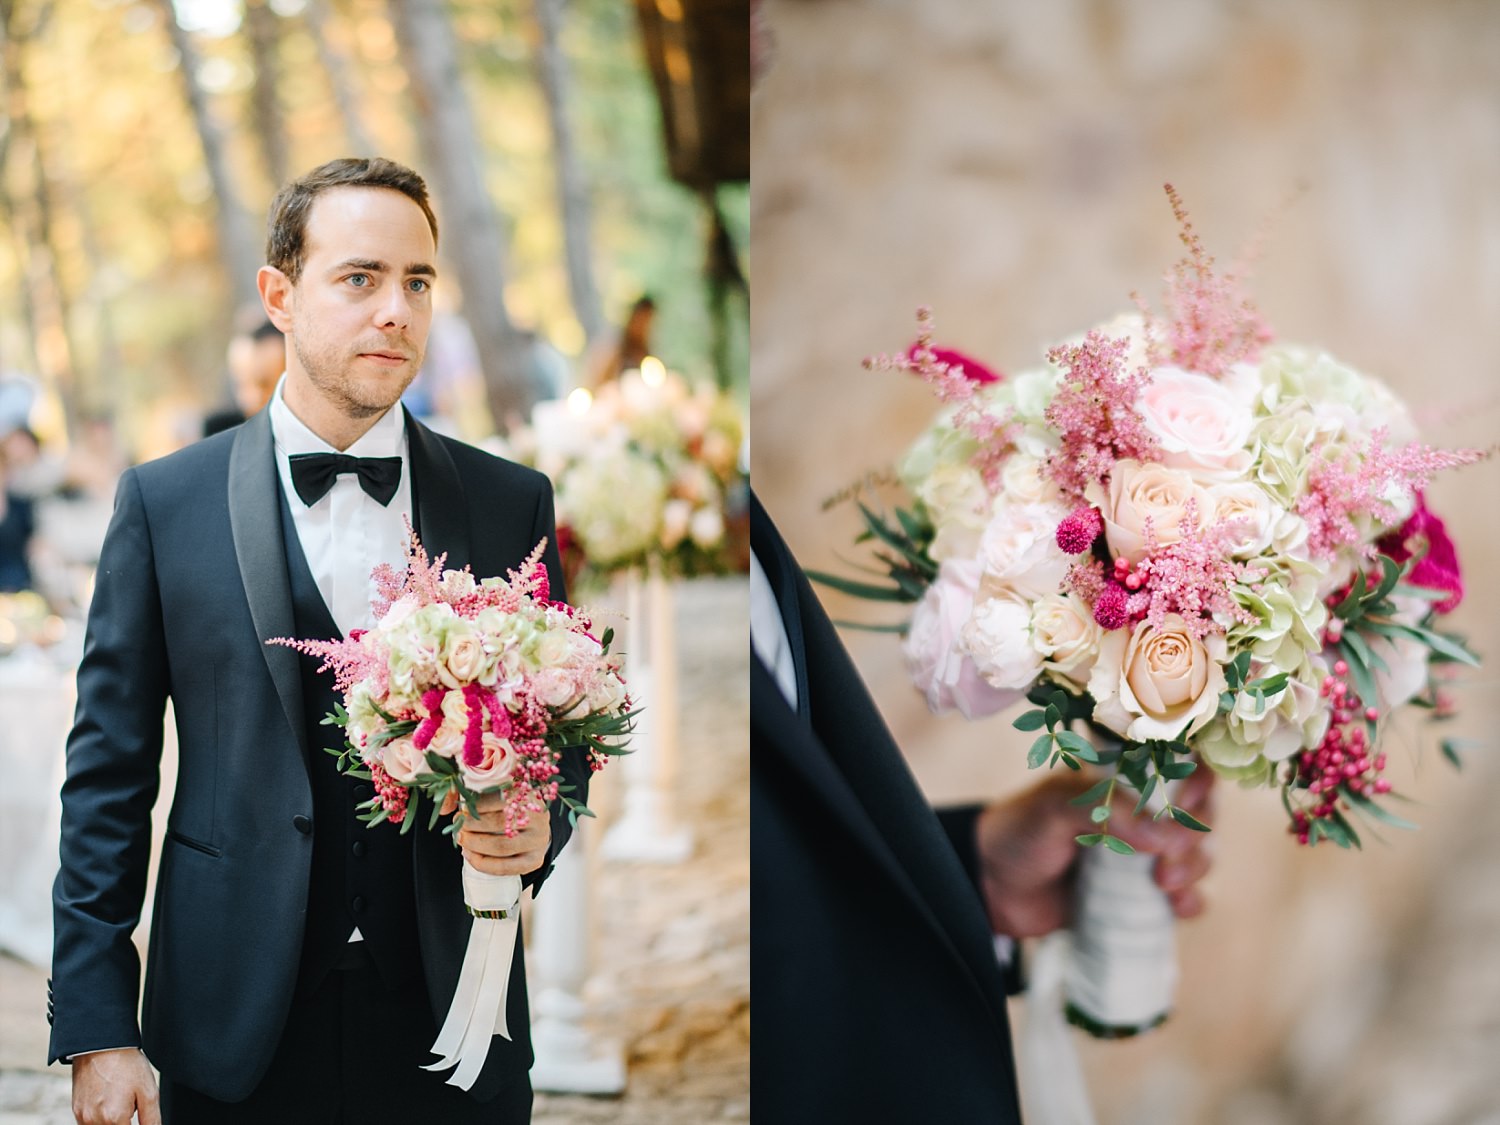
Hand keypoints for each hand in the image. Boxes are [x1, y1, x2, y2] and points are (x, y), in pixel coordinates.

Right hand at [71, 1048, 159, 1124]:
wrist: (101, 1044)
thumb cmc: (126, 1064)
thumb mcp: (148, 1091)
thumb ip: (151, 1119)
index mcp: (114, 1118)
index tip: (137, 1113)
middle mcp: (94, 1121)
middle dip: (124, 1123)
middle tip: (130, 1105)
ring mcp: (82, 1117)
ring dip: (113, 1122)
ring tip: (120, 1100)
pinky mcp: (76, 1110)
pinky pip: (89, 1123)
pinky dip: (101, 1119)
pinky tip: (110, 1101)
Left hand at [439, 790, 551, 875]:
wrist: (534, 826)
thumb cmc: (509, 806)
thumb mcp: (495, 792)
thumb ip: (469, 793)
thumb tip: (444, 809)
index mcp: (529, 794)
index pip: (498, 798)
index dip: (475, 805)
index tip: (460, 810)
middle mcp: (538, 817)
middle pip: (498, 822)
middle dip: (471, 826)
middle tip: (458, 826)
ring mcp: (539, 840)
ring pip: (501, 846)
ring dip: (474, 845)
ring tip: (461, 839)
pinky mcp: (535, 860)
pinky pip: (505, 867)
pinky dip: (483, 864)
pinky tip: (469, 856)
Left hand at [974, 766, 1214, 939]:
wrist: (992, 889)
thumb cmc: (1018, 832)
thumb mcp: (1054, 807)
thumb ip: (1109, 811)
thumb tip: (1167, 837)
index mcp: (1120, 776)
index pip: (1179, 762)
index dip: (1198, 776)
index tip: (1189, 800)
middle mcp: (1140, 811)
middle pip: (1198, 810)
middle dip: (1195, 832)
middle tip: (1169, 856)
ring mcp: (1144, 853)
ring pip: (1198, 853)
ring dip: (1195, 867)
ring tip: (1164, 883)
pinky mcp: (1142, 894)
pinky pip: (1186, 896)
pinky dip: (1192, 900)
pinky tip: (1178, 907)